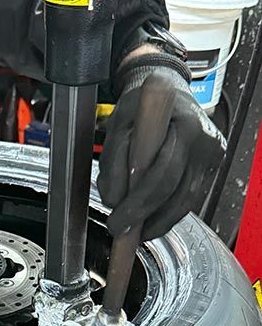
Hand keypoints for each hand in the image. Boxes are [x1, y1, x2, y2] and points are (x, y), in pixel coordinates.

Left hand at [97, 61, 225, 239]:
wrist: (166, 93)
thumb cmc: (142, 105)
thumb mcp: (119, 125)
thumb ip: (113, 160)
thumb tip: (115, 200)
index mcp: (187, 125)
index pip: (163, 176)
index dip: (138, 205)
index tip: (118, 221)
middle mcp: (206, 143)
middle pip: (176, 195)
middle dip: (145, 219)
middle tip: (122, 231)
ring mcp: (212, 158)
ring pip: (183, 204)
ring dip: (156, 222)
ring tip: (134, 230)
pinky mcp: (210, 170)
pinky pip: (187, 200)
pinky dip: (166, 213)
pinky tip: (149, 219)